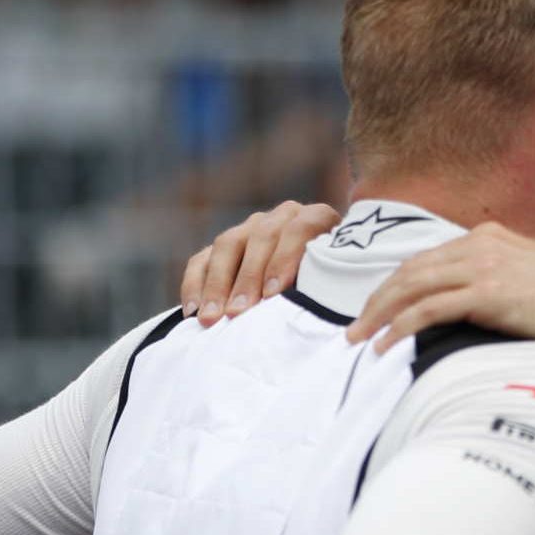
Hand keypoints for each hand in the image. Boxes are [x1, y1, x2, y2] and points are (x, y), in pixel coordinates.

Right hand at [180, 200, 341, 324]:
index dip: (285, 259)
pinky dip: (195, 284)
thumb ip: (330, 287)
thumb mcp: (341, 284)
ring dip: (218, 284)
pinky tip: (192, 311)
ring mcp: (250, 228)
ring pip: (228, 245)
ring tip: (212, 318)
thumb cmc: (335, 289)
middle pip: (260, 237)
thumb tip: (315, 311)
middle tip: (238, 313)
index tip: (273, 295)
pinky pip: (202, 259)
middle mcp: (282, 217)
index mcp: (317, 219)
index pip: (301, 228)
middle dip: (247, 278)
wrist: (321, 283)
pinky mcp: (224, 246)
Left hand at [346, 223, 534, 370]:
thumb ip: (500, 283)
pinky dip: (400, 327)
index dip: (395, 285)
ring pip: (411, 287)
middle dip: (377, 300)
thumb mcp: (532, 279)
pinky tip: (386, 346)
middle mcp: (480, 246)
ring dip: (379, 315)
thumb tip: (475, 311)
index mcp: (489, 238)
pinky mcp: (488, 294)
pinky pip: (428, 309)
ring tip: (359, 340)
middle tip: (354, 328)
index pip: (426, 260)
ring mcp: (483, 267)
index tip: (376, 309)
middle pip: (410, 270)